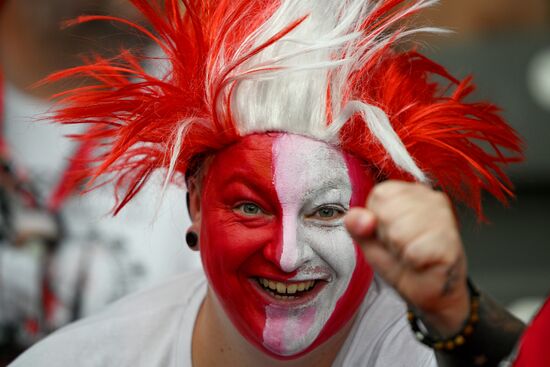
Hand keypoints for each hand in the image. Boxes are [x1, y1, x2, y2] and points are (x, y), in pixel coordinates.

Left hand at [344, 180, 469, 336]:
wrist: (428, 290)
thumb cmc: (401, 260)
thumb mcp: (370, 241)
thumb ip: (357, 225)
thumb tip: (357, 217)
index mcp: (407, 191)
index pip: (379, 195)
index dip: (376, 220)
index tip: (388, 233)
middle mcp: (429, 197)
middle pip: (388, 213)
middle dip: (388, 236)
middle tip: (401, 246)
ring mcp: (443, 216)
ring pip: (400, 232)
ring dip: (400, 250)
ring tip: (411, 252)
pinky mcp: (450, 240)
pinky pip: (414, 252)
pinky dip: (412, 262)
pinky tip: (422, 261)